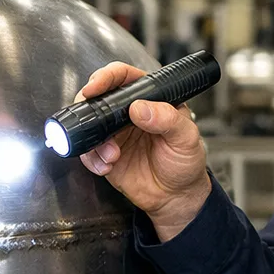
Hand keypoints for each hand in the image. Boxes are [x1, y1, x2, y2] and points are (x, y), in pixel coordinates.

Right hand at [76, 62, 210, 240]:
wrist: (176, 197)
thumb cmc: (185, 162)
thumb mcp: (186, 138)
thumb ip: (167, 119)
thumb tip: (140, 108)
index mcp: (150, 97)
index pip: (124, 77)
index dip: (106, 77)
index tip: (95, 86)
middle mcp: (128, 112)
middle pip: (97, 96)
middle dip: (88, 106)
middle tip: (92, 120)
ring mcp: (114, 133)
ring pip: (87, 124)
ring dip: (94, 140)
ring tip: (112, 156)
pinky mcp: (104, 154)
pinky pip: (87, 151)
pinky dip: (92, 158)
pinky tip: (107, 166)